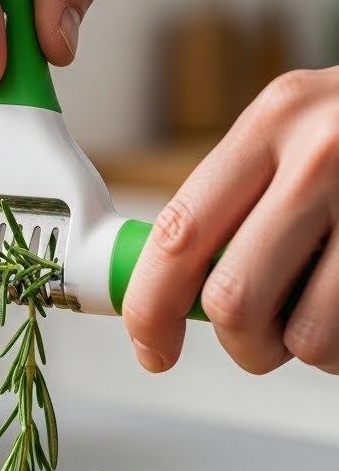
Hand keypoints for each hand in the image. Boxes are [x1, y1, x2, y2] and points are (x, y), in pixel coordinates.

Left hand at [123, 67, 338, 374]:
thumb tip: (173, 292)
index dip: (150, 308)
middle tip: (262, 337)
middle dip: (242, 343)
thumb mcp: (302, 133)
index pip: (180, 233)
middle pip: (234, 301)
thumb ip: (240, 200)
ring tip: (332, 307)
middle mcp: (324, 153)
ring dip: (312, 349)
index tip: (152, 346)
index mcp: (275, 121)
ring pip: (306, 338)